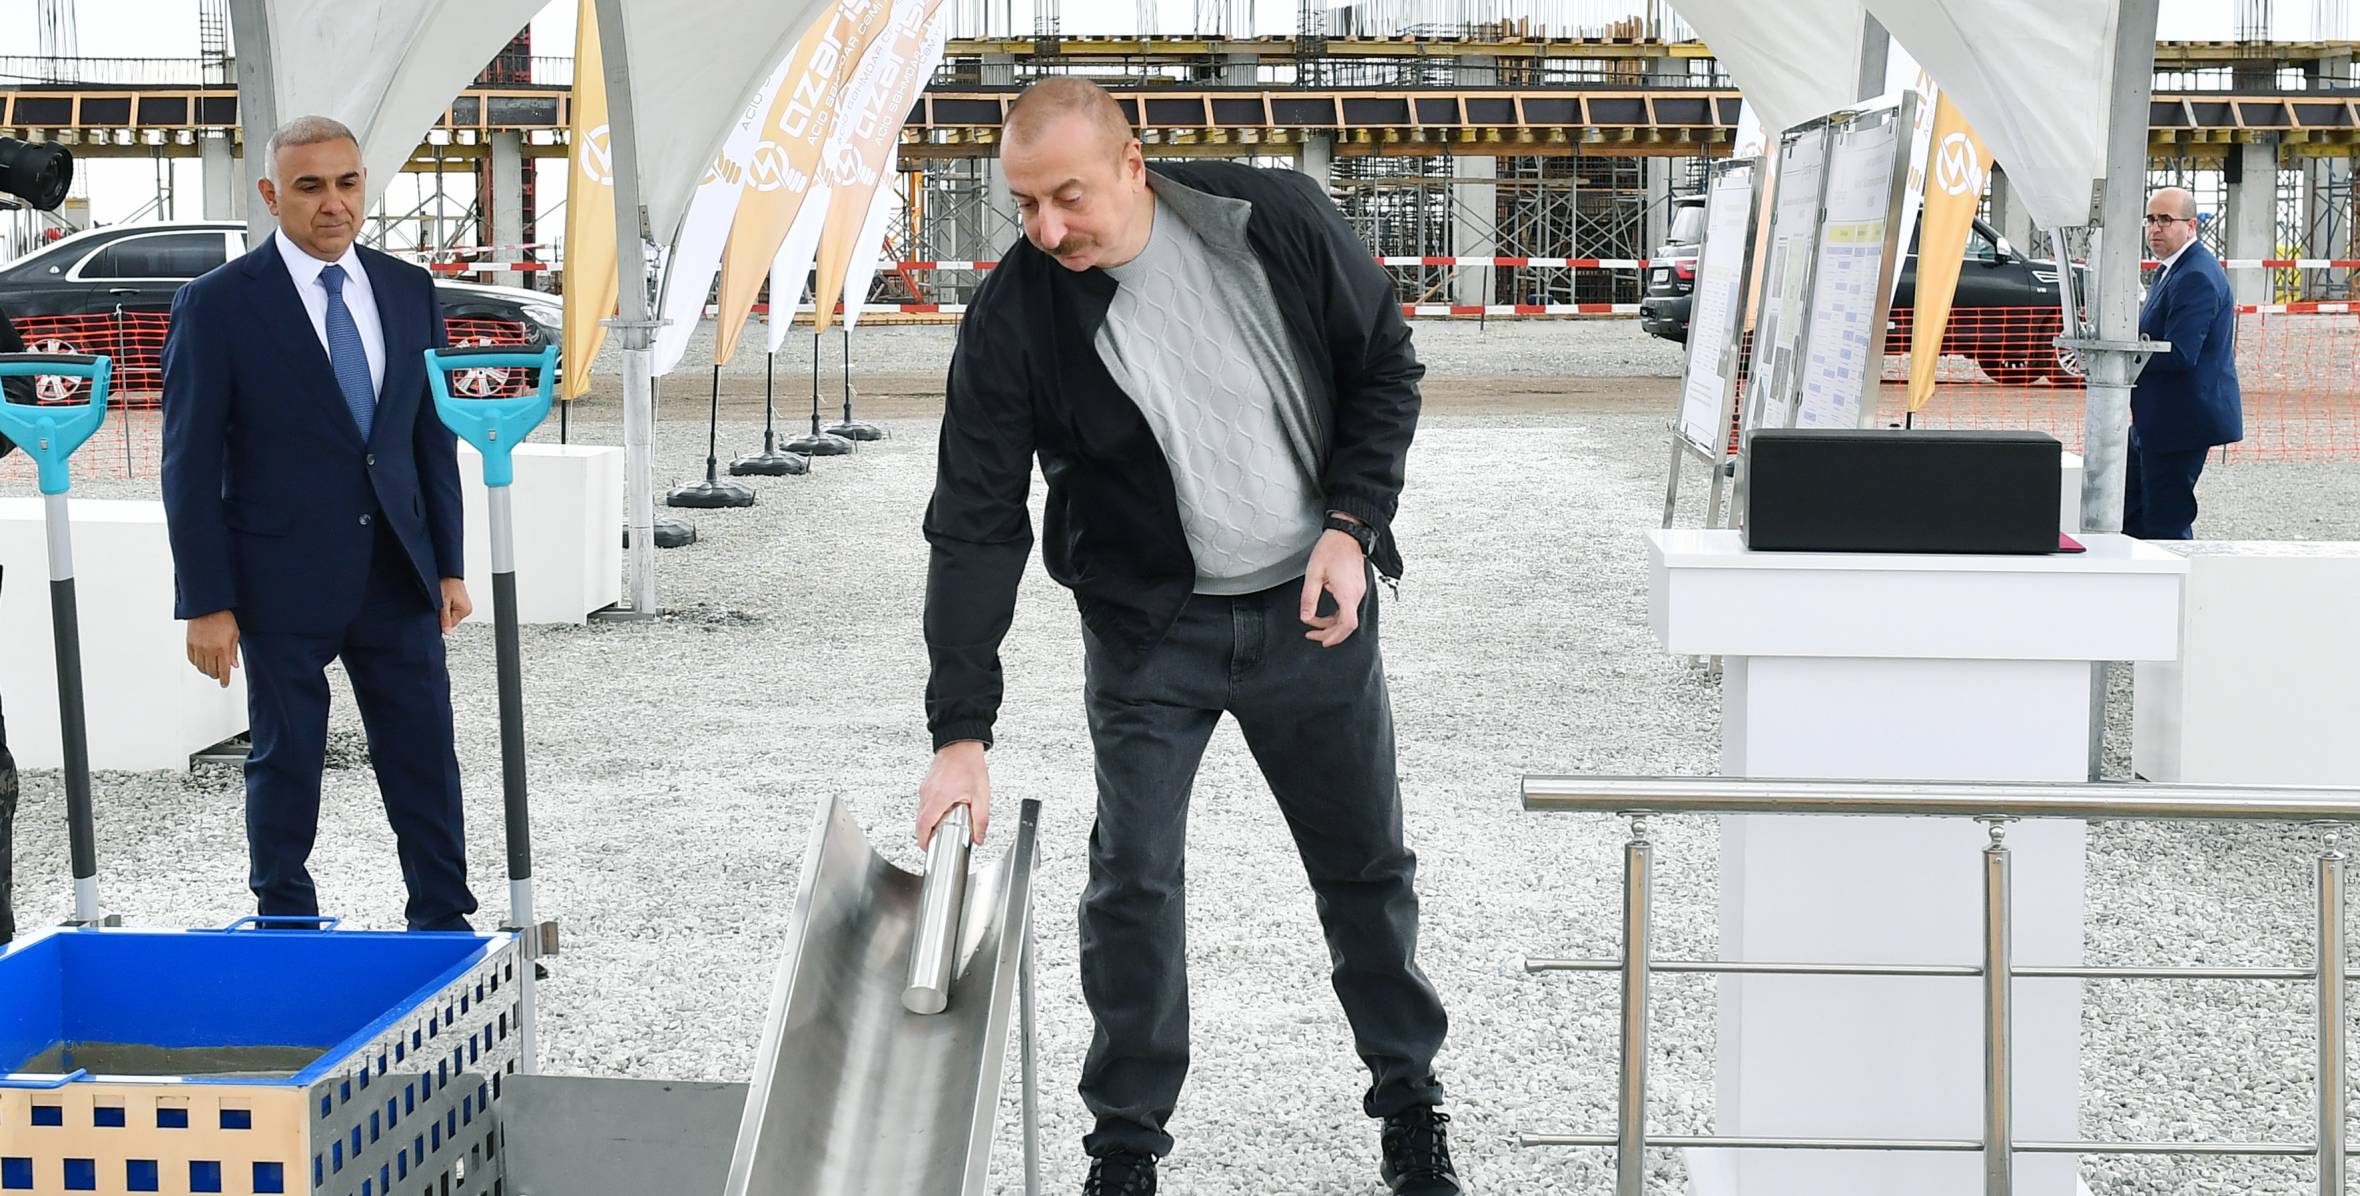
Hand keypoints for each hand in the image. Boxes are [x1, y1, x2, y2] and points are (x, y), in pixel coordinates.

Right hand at [186, 610, 239, 687]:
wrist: (207, 607)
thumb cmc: (223, 618)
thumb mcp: (235, 634)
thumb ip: (233, 651)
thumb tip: (234, 665)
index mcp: (222, 649)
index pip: (224, 671)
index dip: (224, 680)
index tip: (225, 684)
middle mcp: (209, 650)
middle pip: (211, 672)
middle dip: (217, 675)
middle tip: (220, 675)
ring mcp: (198, 647)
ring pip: (201, 668)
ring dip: (207, 671)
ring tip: (211, 669)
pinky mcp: (190, 644)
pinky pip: (192, 660)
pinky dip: (197, 663)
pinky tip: (201, 662)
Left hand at [439, 578, 471, 632]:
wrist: (447, 571)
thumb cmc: (446, 583)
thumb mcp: (443, 603)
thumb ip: (445, 618)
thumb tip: (447, 632)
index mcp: (465, 610)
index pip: (450, 624)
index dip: (441, 620)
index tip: (437, 610)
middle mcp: (467, 608)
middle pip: (450, 619)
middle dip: (442, 613)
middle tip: (439, 603)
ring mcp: (464, 604)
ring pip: (450, 613)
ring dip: (443, 608)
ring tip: (442, 598)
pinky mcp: (460, 600)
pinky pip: (451, 607)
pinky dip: (446, 604)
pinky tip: (444, 597)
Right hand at [917, 740, 990, 848]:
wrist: (961, 743)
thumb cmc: (969, 764)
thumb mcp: (981, 795)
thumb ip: (981, 819)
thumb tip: (979, 837)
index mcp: (939, 798)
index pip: (924, 826)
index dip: (924, 841)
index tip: (929, 849)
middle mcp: (928, 794)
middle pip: (920, 822)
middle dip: (927, 835)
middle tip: (938, 842)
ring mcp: (925, 788)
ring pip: (922, 813)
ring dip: (929, 823)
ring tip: (943, 828)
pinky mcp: (927, 784)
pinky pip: (925, 804)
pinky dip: (931, 812)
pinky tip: (944, 812)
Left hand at [1299, 527, 1369, 647]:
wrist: (1346, 534)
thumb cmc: (1331, 549)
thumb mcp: (1314, 574)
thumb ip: (1309, 598)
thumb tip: (1306, 617)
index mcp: (1347, 593)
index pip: (1347, 624)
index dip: (1335, 636)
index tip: (1322, 640)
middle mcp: (1356, 594)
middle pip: (1347, 625)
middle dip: (1330, 633)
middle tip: (1312, 635)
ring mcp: (1358, 591)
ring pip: (1347, 617)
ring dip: (1332, 624)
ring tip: (1315, 625)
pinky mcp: (1357, 587)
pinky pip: (1348, 608)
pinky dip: (1337, 615)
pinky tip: (1325, 613)